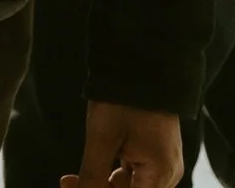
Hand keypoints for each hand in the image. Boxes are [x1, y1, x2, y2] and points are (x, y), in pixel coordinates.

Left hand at [61, 100, 182, 187]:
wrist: (143, 60)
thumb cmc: (124, 99)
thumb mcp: (102, 139)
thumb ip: (93, 177)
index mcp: (160, 175)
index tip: (74, 187)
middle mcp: (166, 174)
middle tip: (68, 182)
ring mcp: (162, 163)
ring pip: (130, 187)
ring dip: (102, 183)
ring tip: (72, 178)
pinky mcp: (155, 152)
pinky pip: (133, 174)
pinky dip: (111, 173)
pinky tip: (93, 164)